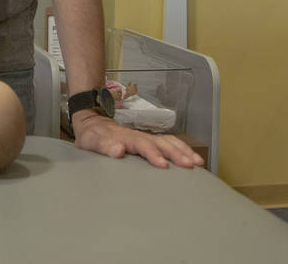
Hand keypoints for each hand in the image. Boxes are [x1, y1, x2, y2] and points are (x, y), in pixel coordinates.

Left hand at [71, 111, 204, 168]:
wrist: (94, 123)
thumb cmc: (92, 136)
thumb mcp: (90, 142)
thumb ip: (103, 146)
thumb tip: (118, 151)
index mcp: (125, 137)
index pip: (142, 145)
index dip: (153, 154)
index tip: (163, 165)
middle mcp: (139, 136)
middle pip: (161, 143)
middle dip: (176, 153)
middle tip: (189, 165)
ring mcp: (146, 138)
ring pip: (168, 142)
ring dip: (183, 151)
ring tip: (197, 163)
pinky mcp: (150, 142)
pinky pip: (170, 143)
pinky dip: (183, 149)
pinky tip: (193, 158)